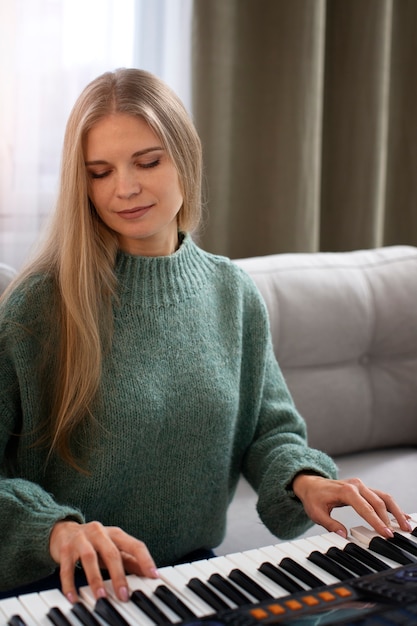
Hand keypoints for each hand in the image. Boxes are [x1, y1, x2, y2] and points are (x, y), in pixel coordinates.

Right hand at [49, 520, 158, 602]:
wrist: (63, 530)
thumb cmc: (94, 542)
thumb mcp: (113, 547)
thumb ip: (129, 559)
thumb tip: (149, 572)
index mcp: (115, 533)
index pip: (134, 545)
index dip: (145, 560)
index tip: (153, 575)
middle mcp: (100, 533)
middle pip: (112, 553)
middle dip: (119, 576)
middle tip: (124, 596)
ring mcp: (81, 539)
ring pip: (90, 558)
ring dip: (96, 579)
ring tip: (101, 597)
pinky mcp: (65, 549)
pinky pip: (67, 568)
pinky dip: (69, 583)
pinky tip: (73, 597)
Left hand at [292, 474, 411, 538]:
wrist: (310, 483)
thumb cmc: (313, 498)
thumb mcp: (316, 513)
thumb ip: (330, 524)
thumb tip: (343, 535)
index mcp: (346, 491)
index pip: (365, 507)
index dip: (377, 521)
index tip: (386, 533)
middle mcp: (356, 486)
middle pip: (378, 502)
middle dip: (390, 519)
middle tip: (397, 535)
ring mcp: (361, 486)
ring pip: (384, 497)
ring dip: (396, 511)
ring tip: (406, 526)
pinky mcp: (364, 488)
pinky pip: (381, 496)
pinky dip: (392, 506)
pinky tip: (401, 516)